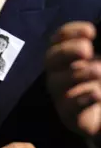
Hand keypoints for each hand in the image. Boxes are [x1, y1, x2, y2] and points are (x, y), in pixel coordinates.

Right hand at [46, 21, 100, 139]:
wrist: (99, 115)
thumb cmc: (98, 81)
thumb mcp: (97, 63)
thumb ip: (94, 53)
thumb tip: (94, 32)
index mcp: (65, 56)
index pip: (58, 39)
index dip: (70, 32)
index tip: (91, 31)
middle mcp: (58, 73)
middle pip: (51, 58)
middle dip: (67, 51)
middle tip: (87, 49)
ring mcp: (61, 94)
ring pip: (57, 82)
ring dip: (77, 74)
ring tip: (97, 71)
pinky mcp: (69, 115)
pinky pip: (69, 107)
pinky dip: (82, 99)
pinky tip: (96, 94)